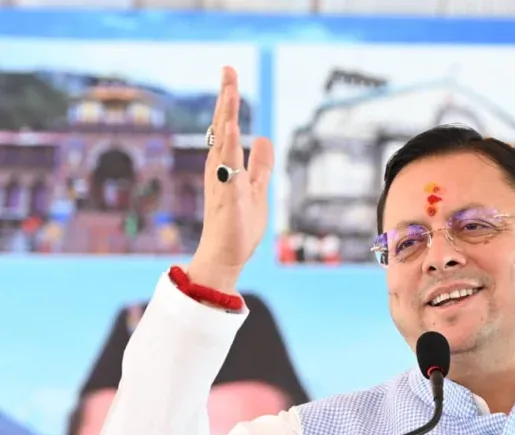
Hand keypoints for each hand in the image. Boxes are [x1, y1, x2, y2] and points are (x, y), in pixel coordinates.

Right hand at [188, 66, 273, 292]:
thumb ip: (261, 164)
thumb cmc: (238, 225)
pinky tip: (233, 130)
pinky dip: (231, 148)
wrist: (225, 256)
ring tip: (230, 91)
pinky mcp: (229, 198)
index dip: (228, 101)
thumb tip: (265, 138)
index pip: (226, 126)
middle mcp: (219, 168)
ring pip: (224, 143)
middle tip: (228, 68)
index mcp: (225, 164)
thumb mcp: (257, 187)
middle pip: (222, 127)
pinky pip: (229, 169)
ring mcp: (223, 182)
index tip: (230, 74)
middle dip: (225, 98)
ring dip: (227, 116)